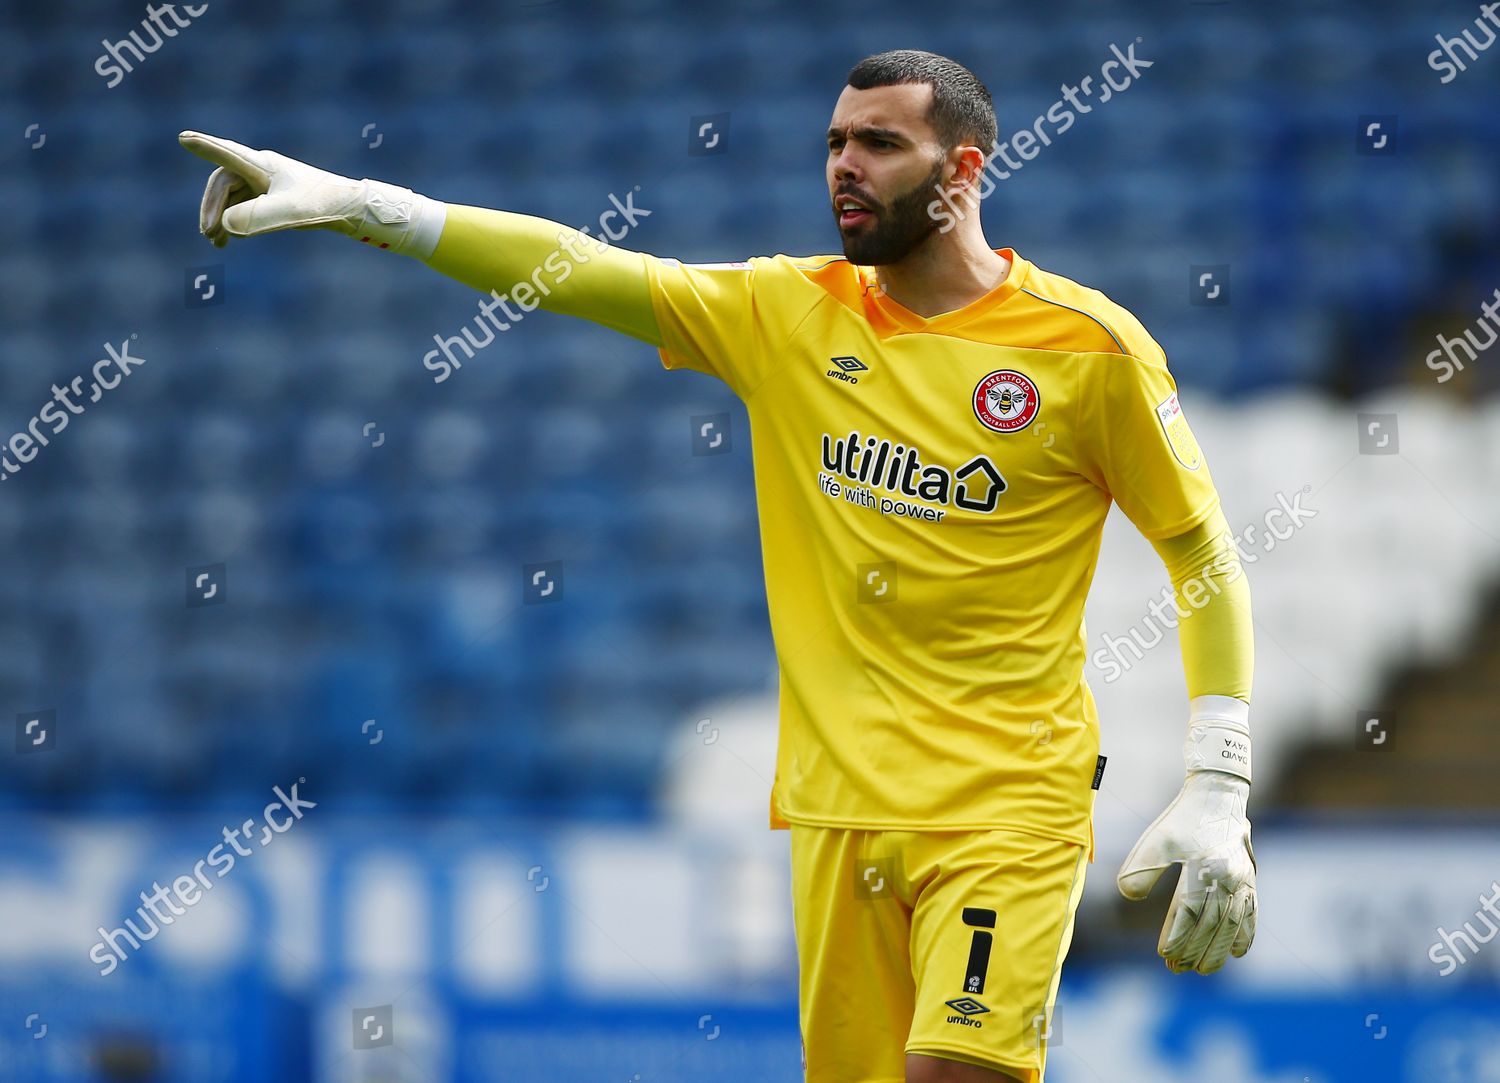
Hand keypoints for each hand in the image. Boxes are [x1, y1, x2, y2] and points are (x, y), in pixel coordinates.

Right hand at [178, 131, 443, 254]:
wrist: (351, 209)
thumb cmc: (322, 205)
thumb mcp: (290, 213)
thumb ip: (257, 218)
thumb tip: (226, 225)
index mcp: (262, 165)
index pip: (226, 154)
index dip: (205, 147)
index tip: (183, 137)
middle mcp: (261, 170)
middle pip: (223, 183)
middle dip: (212, 208)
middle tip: (208, 233)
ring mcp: (266, 183)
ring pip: (231, 197)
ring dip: (220, 218)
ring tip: (216, 242)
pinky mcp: (273, 197)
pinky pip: (243, 206)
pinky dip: (233, 222)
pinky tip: (229, 240)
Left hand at [1116, 769, 1255, 973]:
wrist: (1218, 796)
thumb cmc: (1183, 818)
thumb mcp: (1157, 839)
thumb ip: (1142, 868)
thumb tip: (1128, 896)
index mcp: (1202, 867)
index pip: (1188, 911)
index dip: (1176, 934)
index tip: (1164, 953)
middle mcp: (1226, 878)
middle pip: (1210, 924)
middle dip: (1194, 949)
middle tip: (1178, 969)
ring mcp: (1242, 881)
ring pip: (1231, 924)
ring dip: (1217, 950)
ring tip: (1203, 970)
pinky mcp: (1250, 880)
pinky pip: (1251, 913)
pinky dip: (1245, 935)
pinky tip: (1238, 953)